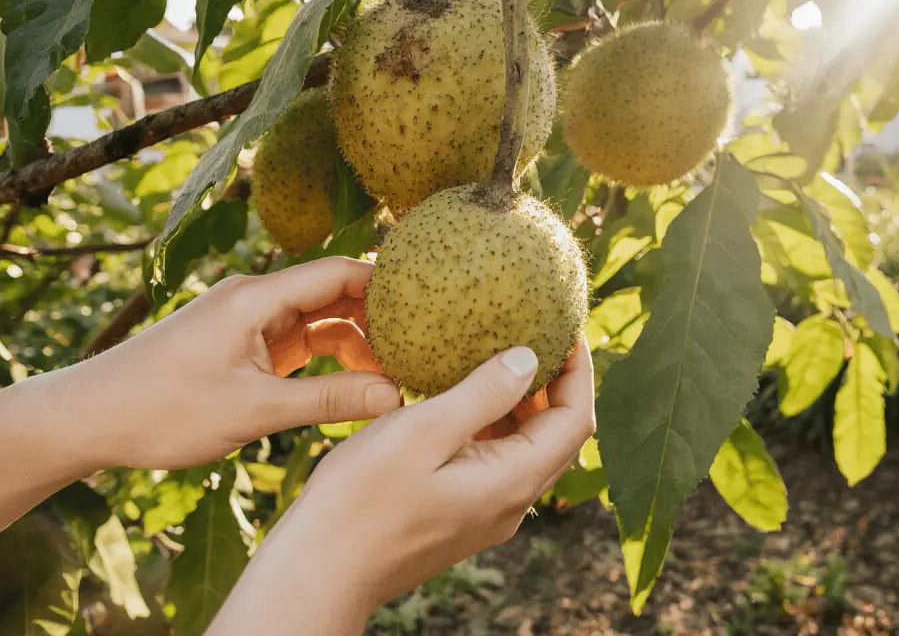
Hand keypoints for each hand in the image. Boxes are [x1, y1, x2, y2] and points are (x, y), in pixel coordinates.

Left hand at [63, 257, 403, 469]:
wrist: (86, 419)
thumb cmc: (159, 410)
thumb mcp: (252, 412)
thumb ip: (327, 401)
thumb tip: (393, 397)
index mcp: (256, 298)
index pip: (340, 273)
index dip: (390, 285)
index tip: (435, 303)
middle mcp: (254, 300)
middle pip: (335, 296)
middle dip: (381, 320)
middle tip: (426, 350)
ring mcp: (248, 323)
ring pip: (320, 323)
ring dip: (357, 345)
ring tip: (400, 374)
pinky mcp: (240, 347)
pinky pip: (299, 345)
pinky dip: (329, 361)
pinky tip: (358, 384)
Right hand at [207, 343, 595, 633]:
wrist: (320, 571)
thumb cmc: (359, 501)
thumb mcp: (420, 431)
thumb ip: (482, 394)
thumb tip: (529, 358)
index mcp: (512, 482)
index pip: (575, 420)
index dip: (578, 371)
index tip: (565, 329)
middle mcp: (511, 504)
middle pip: (558, 435)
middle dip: (555, 383)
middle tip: (535, 333)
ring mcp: (488, 514)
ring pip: (527, 448)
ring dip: (523, 403)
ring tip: (499, 354)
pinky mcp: (463, 516)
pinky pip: (497, 462)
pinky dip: (494, 424)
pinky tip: (463, 396)